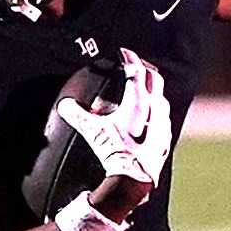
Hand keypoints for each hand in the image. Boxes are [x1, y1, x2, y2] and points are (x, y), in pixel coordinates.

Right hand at [57, 48, 171, 185]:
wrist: (131, 179)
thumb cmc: (115, 152)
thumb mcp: (91, 131)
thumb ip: (77, 114)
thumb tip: (65, 105)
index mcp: (137, 102)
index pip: (136, 71)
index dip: (130, 58)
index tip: (125, 52)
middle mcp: (154, 110)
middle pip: (155, 80)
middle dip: (145, 69)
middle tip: (136, 65)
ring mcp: (162, 124)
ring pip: (162, 99)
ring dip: (154, 90)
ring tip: (145, 90)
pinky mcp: (164, 140)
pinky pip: (164, 119)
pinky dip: (157, 113)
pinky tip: (152, 119)